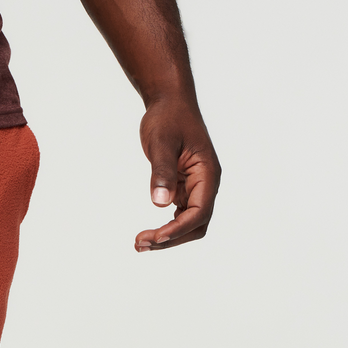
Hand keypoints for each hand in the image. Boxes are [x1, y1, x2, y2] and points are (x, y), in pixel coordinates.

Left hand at [134, 97, 220, 251]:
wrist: (169, 102)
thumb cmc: (168, 117)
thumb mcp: (162, 142)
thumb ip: (162, 171)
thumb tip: (160, 202)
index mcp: (208, 173)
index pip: (200, 212)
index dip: (178, 229)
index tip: (155, 237)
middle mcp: (206, 184)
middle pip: (196, 225)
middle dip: (171, 239)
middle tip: (140, 244)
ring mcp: (196, 188)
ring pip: (188, 224)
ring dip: (167, 238)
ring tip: (139, 244)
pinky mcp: (184, 189)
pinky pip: (179, 216)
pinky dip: (164, 229)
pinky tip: (147, 235)